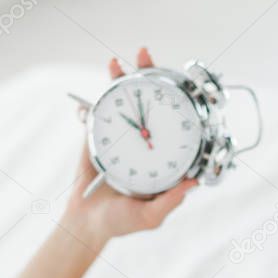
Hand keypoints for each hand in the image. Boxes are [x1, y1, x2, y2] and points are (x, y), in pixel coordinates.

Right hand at [64, 47, 198, 242]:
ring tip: (114, 64)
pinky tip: (84, 105)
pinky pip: (92, 115)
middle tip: (143, 54)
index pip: (172, 121)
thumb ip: (170, 202)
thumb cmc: (121, 222)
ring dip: (116, 80)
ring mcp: (119, 136)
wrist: (86, 223)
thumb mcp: (150, 216)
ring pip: (119, 101)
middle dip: (145, 75)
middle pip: (146, 102)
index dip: (175, 100)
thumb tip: (194, 184)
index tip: (178, 83)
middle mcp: (142, 141)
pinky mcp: (95, 137)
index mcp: (161, 156)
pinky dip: (87, 106)